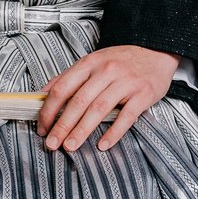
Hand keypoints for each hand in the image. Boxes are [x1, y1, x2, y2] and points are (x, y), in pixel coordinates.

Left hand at [36, 44, 177, 152]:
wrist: (155, 52)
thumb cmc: (121, 61)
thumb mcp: (93, 62)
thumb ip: (69, 77)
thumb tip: (42, 95)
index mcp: (90, 63)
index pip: (63, 87)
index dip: (49, 109)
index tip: (43, 127)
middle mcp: (106, 71)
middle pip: (79, 100)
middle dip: (63, 125)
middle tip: (52, 143)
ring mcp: (126, 82)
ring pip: (99, 108)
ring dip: (82, 130)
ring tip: (70, 146)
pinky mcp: (143, 94)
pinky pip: (126, 116)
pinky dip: (114, 132)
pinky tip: (103, 145)